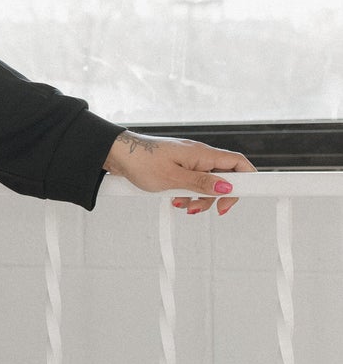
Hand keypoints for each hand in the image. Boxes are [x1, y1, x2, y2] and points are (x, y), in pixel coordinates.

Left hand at [103, 130, 256, 215]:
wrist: (117, 153)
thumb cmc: (141, 161)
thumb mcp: (173, 178)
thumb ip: (201, 184)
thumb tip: (227, 187)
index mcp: (203, 154)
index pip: (238, 163)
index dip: (245, 181)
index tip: (233, 201)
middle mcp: (199, 156)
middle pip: (224, 178)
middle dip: (215, 197)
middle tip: (201, 210)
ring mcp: (189, 161)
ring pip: (206, 183)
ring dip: (198, 199)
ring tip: (181, 206)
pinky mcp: (178, 167)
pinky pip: (192, 183)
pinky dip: (187, 194)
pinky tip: (174, 200)